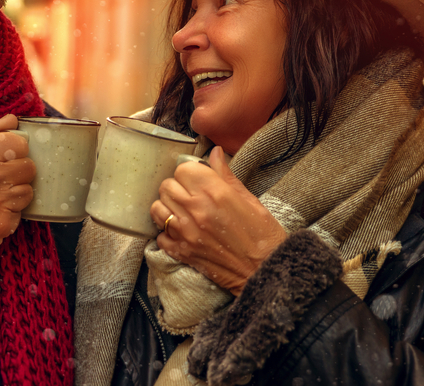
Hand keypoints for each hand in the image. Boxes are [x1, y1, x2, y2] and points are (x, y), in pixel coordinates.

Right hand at [0, 114, 35, 255]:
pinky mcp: (3, 223)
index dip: (13, 150)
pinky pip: (19, 213)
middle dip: (16, 171)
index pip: (20, 144)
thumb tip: (12, 119)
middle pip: (28, 167)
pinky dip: (8, 213)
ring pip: (27, 191)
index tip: (4, 157)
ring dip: (14, 193)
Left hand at [150, 146, 285, 294]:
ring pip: (157, 208)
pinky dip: (167, 232)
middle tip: (190, 195)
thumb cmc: (263, 236)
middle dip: (177, 187)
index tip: (198, 179)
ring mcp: (185, 232)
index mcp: (214, 193)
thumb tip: (214, 153)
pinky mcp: (181, 252)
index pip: (183, 169)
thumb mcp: (249, 200)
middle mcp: (196, 210)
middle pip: (167, 186)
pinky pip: (159, 235)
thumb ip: (226, 175)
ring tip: (182, 212)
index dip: (190, 172)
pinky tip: (182, 232)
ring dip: (167, 207)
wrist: (266, 272)